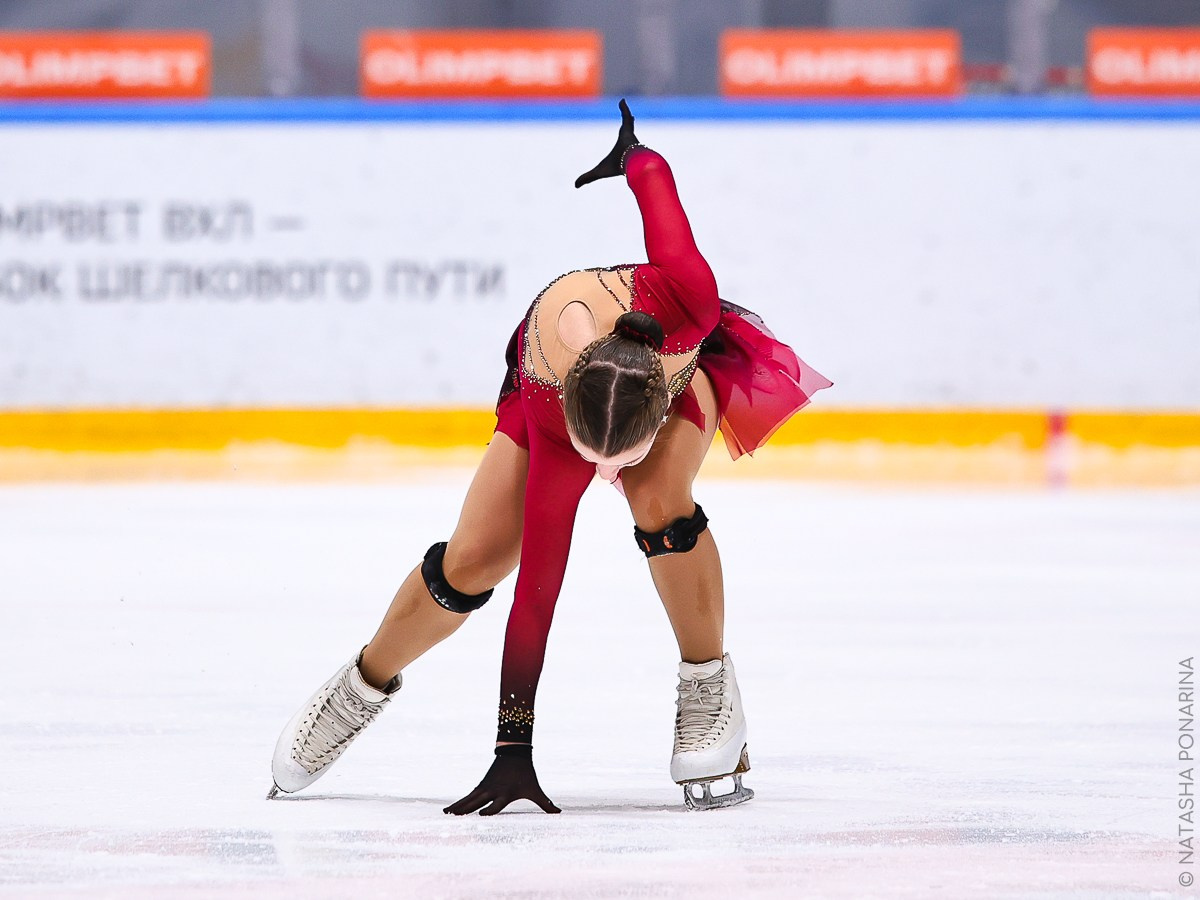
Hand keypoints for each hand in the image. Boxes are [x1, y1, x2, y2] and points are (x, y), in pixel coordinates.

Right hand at [443, 745, 560, 815]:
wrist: (514, 753)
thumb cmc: (526, 774)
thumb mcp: (535, 789)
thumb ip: (546, 804)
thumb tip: (560, 813)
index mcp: (505, 793)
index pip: (496, 804)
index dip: (489, 809)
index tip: (481, 815)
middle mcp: (492, 791)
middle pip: (477, 802)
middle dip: (467, 809)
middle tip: (455, 816)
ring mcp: (485, 788)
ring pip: (469, 799)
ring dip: (459, 806)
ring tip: (447, 814)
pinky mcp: (481, 786)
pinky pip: (468, 796)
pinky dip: (460, 802)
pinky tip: (452, 810)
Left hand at [574, 98, 638, 188]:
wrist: (633, 165)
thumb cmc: (617, 168)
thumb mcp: (598, 173)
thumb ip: (587, 178)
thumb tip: (575, 185)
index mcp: (622, 149)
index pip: (620, 143)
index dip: (620, 140)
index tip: (622, 134)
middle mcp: (628, 140)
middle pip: (627, 129)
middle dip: (628, 123)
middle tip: (629, 117)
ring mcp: (629, 134)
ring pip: (627, 121)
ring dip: (625, 113)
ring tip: (623, 104)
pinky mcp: (628, 129)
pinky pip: (625, 115)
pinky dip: (623, 108)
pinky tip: (621, 100)